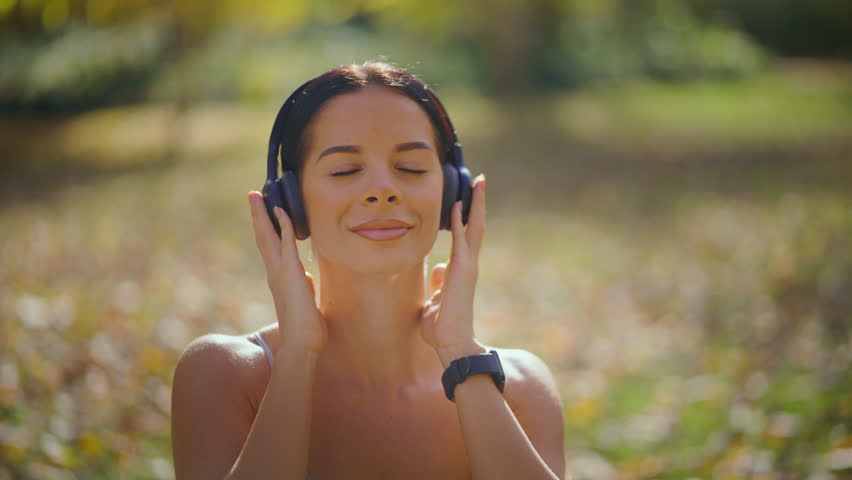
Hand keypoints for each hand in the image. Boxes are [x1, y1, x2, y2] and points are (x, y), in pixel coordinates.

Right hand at [248, 192, 326, 353]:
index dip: (265, 228)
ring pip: (269, 236)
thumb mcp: (305, 301)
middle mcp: (275, 272)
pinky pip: (288, 243)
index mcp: (278, 279)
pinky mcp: (292, 273)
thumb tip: (306, 279)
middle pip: (263, 237)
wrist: (302, 344)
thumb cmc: (306, 328)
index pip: (269, 247)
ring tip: (257, 196)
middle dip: (258, 215)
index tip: (263, 211)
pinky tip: (281, 211)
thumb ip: (303, 288)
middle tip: (252, 195)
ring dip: (264, 214)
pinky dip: (285, 226)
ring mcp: (281, 272)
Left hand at [419, 174, 487, 365]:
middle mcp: (467, 266)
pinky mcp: (462, 273)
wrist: (452, 345)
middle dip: (477, 204)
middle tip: (480, 180)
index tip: (466, 197)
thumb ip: (439, 282)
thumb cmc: (442, 326)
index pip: (466, 236)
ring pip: (474, 230)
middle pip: (475, 227)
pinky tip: (458, 207)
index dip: (467, 216)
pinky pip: (461, 242)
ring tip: (478, 184)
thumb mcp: (436, 299)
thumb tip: (438, 268)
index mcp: (460, 270)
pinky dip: (460, 224)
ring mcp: (467, 268)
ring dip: (475, 206)